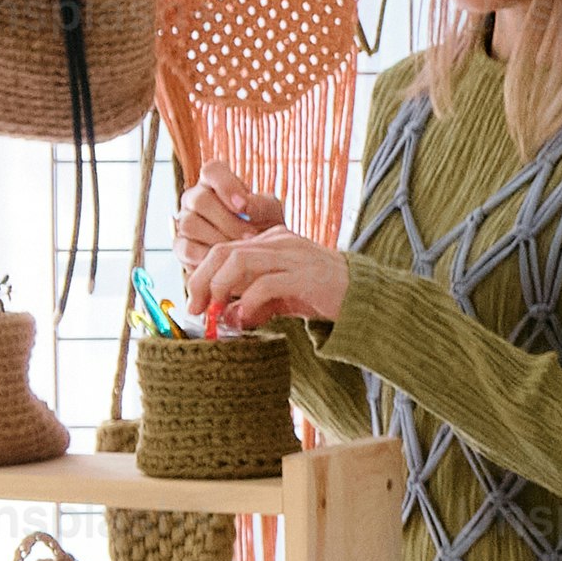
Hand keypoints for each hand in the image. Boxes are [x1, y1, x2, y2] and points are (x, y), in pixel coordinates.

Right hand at [179, 179, 284, 257]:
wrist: (257, 258)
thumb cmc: (264, 227)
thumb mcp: (270, 213)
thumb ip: (262, 204)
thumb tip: (245, 205)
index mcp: (215, 182)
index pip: (211, 170)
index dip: (225, 186)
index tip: (243, 206)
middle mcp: (195, 198)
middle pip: (199, 199)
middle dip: (227, 220)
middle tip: (250, 236)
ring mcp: (185, 221)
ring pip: (190, 224)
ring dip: (218, 238)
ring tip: (240, 250)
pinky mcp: (181, 246)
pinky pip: (186, 248)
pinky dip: (206, 256)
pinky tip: (226, 262)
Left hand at [195, 225, 345, 330]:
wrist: (366, 298)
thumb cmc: (322, 295)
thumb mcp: (281, 294)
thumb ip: (254, 299)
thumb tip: (226, 316)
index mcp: (271, 240)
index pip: (223, 249)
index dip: (201, 275)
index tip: (195, 304)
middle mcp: (280, 242)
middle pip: (224, 251)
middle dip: (202, 281)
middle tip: (196, 309)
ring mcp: (294, 256)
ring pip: (239, 261)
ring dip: (220, 288)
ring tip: (217, 313)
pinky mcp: (306, 276)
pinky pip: (266, 284)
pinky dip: (248, 303)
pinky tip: (246, 320)